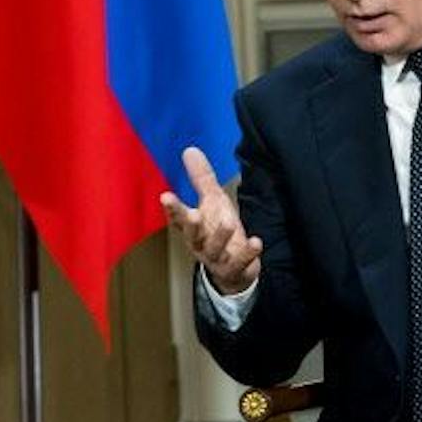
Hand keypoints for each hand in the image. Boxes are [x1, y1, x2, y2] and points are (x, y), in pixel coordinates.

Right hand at [160, 146, 262, 295]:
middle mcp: (200, 244)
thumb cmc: (219, 231)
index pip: (178, 218)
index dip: (172, 209)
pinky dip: (247, 253)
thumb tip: (189, 150)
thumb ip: (201, 178)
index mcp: (192, 228)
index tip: (165, 196)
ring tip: (228, 222)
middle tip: (192, 214)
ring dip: (220, 236)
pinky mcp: (234, 268)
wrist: (233, 270)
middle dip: (191, 226)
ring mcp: (216, 258)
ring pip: (214, 249)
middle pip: (192, 235)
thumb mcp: (213, 201)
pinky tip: (256, 242)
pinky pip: (239, 262)